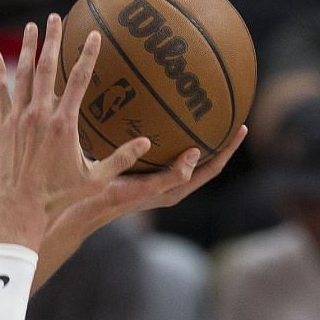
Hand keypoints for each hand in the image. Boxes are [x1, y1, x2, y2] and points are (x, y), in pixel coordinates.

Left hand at [0, 16, 154, 245]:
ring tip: (32, 27)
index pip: (79, 80)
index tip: (93, 35)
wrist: (20, 208)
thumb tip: (148, 144)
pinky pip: (0, 92)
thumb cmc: (59, 197)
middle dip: (52, 40)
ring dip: (27, 49)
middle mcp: (40, 115)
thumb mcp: (95, 180)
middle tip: (55, 17)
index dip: (88, 55)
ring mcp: (18, 119)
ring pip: (22, 75)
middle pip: (46, 68)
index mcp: (64, 124)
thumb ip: (121, 159)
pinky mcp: (2, 126)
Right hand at [49, 124, 245, 245]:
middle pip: (204, 162)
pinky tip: (158, 109)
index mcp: (171, 191)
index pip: (209, 170)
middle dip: (219, 141)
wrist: (77, 211)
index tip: (241, 126)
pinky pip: (163, 149)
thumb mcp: (140, 188)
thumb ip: (170, 176)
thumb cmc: (104, 199)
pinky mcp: (141, 172)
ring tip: (203, 109)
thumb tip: (196, 155)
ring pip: (184, 155)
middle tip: (232, 114)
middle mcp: (167, 185)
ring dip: (196, 135)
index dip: (227, 150)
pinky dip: (168, 132)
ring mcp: (155, 179)